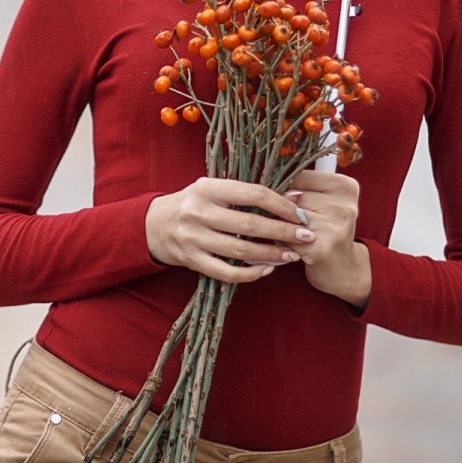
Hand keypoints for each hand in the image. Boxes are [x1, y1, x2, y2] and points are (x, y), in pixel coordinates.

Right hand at [145, 178, 314, 283]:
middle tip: (307, 236)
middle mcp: (199, 212)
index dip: (281, 205)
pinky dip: (250, 274)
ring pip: (240, 251)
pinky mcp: (191, 260)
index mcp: (208, 188)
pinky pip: (226, 272)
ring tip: (292, 255)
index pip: (253, 194)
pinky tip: (267, 270)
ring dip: (271, 254)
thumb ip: (247, 194)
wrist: (154, 224)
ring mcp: (193, 238)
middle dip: (283, 232)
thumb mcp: (214, 190)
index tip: (301, 214)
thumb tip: (295, 198)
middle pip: (250, 225)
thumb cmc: (194, 203)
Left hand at [283, 170, 370, 307]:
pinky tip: (288, 248)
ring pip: (286, 217)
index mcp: (346, 187)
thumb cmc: (327, 231)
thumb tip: (268, 182)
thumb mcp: (324, 203)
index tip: (281, 198)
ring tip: (287, 234)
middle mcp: (344, 205)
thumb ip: (302, 189)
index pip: (300, 176)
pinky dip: (280, 243)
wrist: (343, 270)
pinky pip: (285, 238)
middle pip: (292, 197)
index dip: (285, 187)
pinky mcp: (321, 247)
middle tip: (288, 222)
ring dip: (278, 226)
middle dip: (281, 210)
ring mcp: (334, 226)